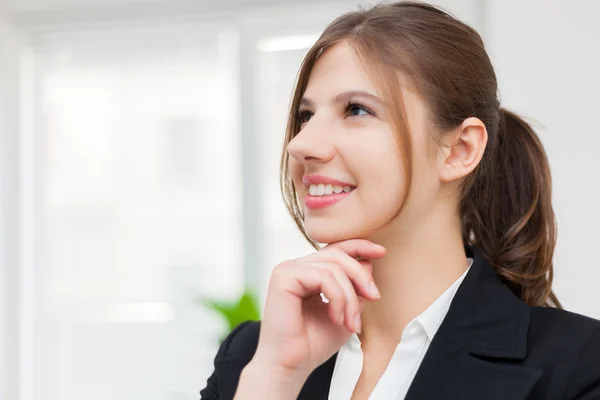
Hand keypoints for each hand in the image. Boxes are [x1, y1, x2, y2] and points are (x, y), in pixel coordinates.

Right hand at [250, 239, 384, 380]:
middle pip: (337, 254)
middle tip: (374, 297)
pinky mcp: (283, 277)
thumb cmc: (312, 344)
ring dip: (350, 297)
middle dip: (361, 276)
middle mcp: (296, 267)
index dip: (359, 246)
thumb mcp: (345, 311)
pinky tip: (336, 317)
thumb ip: (355, 288)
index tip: (381, 252)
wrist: (291, 365)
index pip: (335, 249)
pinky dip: (337, 298)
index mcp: (308, 272)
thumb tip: (368, 261)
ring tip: (351, 322)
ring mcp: (288, 270)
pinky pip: (323, 277)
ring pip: (333, 267)